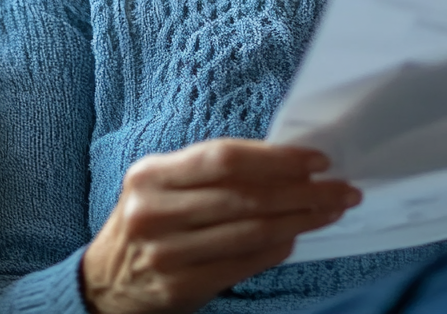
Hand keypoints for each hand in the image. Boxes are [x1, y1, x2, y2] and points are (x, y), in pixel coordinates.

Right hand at [81, 138, 360, 313]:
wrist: (104, 283)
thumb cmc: (153, 218)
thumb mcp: (168, 183)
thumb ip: (217, 171)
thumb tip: (291, 163)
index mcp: (152, 174)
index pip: (226, 158)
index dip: (277, 158)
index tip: (318, 159)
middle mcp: (153, 212)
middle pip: (245, 196)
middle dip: (303, 190)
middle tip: (341, 187)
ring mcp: (165, 254)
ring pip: (251, 231)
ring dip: (301, 219)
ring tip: (332, 209)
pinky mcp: (179, 288)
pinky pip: (243, 264)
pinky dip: (277, 248)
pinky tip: (296, 236)